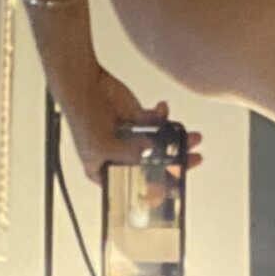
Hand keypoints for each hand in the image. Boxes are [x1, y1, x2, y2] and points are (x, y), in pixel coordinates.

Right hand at [60, 69, 203, 185]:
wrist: (84, 85)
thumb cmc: (82, 117)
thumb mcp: (102, 145)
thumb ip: (128, 154)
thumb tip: (151, 153)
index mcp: (105, 170)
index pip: (132, 186)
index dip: (152, 190)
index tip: (172, 189)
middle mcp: (120, 156)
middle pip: (151, 166)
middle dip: (174, 164)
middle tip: (191, 160)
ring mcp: (131, 138)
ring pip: (160, 145)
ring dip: (177, 141)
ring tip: (192, 138)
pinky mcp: (138, 120)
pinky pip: (158, 123)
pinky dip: (165, 117)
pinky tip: (163, 109)